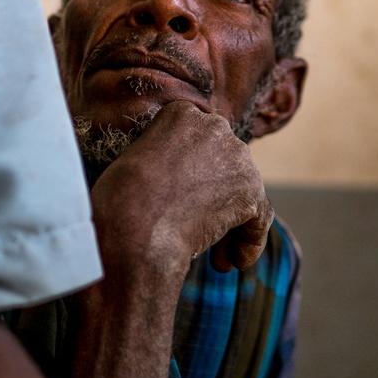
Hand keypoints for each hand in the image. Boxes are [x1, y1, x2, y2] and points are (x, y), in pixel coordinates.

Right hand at [91, 100, 272, 277]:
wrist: (131, 226)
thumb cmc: (118, 202)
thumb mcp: (134, 165)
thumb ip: (165, 163)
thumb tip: (184, 187)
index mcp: (180, 114)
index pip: (200, 143)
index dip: (193, 176)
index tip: (180, 202)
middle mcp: (214, 127)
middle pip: (225, 165)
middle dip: (215, 199)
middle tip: (198, 231)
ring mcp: (236, 157)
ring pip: (243, 192)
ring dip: (231, 225)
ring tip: (214, 259)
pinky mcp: (251, 191)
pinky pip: (259, 216)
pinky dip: (249, 241)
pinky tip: (232, 263)